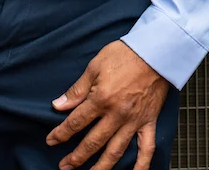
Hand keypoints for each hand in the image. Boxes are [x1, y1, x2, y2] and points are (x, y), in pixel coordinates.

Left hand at [47, 40, 169, 169]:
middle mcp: (117, 115)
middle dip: (76, 157)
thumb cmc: (127, 54)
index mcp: (101, 99)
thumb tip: (58, 105)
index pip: (75, 123)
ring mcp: (134, 121)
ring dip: (100, 167)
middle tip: (64, 166)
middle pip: (92, 143)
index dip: (60, 134)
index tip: (51, 141)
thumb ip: (77, 89)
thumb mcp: (96, 66)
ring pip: (115, 151)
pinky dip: (141, 165)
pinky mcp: (149, 121)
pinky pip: (146, 148)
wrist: (157, 50)